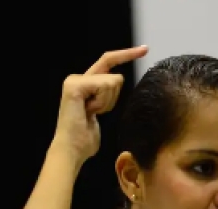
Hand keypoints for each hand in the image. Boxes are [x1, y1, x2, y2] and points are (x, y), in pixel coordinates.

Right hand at [52, 46, 147, 164]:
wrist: (73, 150)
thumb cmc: (86, 139)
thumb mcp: (102, 112)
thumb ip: (107, 97)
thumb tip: (119, 84)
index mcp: (85, 83)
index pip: (109, 62)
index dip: (127, 54)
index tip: (145, 49)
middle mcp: (78, 78)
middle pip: (116, 76)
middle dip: (114, 98)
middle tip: (96, 112)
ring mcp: (75, 80)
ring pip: (113, 82)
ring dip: (108, 102)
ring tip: (92, 113)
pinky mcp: (75, 85)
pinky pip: (105, 85)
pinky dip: (103, 102)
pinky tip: (89, 111)